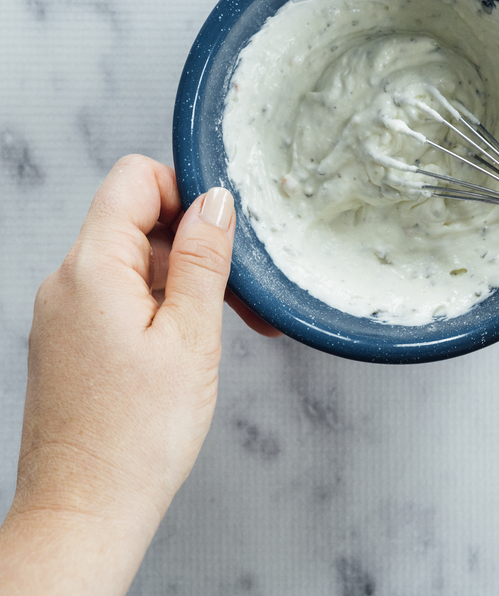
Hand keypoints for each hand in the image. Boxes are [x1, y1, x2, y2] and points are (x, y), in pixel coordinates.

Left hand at [0, 155, 258, 594]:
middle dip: (195, 246)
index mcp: (91, 268)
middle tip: (240, 296)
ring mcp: (66, 311)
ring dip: (186, 282)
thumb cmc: (136, 437)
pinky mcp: (72, 338)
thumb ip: (204, 258)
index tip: (221, 232)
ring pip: (136, 261)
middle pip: (139, 221)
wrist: (85, 514)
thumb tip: (215, 200)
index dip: (185, 191)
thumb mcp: (191, 335)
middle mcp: (67, 281)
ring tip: (224, 331)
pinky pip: (122, 296)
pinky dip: (163, 307)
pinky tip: (192, 346)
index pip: (134, 178)